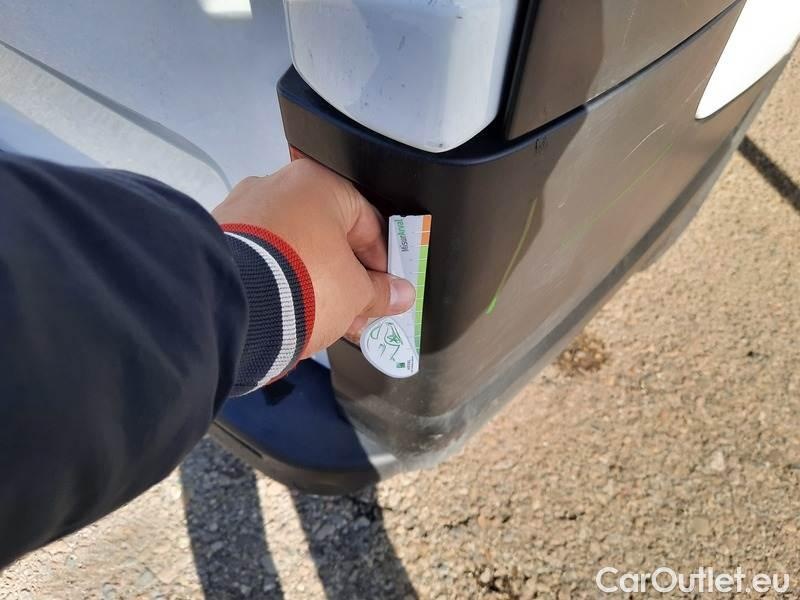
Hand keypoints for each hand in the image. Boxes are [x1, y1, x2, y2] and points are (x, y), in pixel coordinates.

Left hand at [212, 159, 415, 357]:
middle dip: (346, 279)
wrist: (233, 308)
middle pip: (329, 237)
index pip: (368, 223)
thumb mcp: (355, 293)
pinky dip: (280, 283)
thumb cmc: (302, 284)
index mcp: (319, 184)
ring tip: (323, 320)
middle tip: (357, 313)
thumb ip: (380, 292)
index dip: (383, 263)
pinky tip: (290, 313)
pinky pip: (263, 260)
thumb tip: (398, 294)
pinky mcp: (220, 240)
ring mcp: (243, 212)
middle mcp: (277, 187)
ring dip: (314, 283)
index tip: (386, 291)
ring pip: (294, 249)